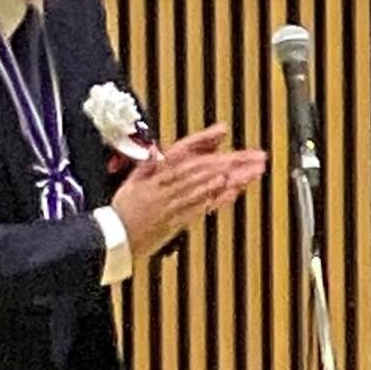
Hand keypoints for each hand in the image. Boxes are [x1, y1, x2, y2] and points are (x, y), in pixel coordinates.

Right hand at [108, 123, 266, 258]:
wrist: (113, 238)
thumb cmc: (123, 210)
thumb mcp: (132, 181)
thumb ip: (149, 164)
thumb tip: (158, 149)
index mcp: (155, 173)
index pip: (182, 151)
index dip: (202, 139)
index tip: (223, 130)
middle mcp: (167, 186)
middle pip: (203, 167)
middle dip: (232, 160)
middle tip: (257, 155)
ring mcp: (174, 203)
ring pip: (207, 185)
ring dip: (234, 177)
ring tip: (255, 169)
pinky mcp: (179, 220)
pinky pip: (202, 206)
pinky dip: (219, 198)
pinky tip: (236, 191)